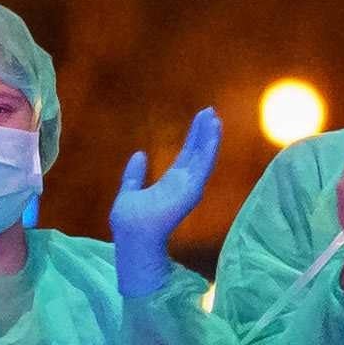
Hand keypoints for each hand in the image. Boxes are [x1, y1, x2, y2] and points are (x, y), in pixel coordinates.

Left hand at [108, 108, 220, 291]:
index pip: (186, 155)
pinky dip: (210, 148)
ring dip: (210, 137)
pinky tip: (214, 133)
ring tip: (215, 117)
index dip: (194, 137)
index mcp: (171, 183)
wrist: (132, 233)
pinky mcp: (192, 190)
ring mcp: (189, 187)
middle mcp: (183, 184)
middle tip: (210, 111)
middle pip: (197, 153)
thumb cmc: (129, 220)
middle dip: (204, 132)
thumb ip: (134, 174)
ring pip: (203, 157)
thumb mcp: (129, 191)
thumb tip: (139, 154)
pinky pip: (203, 166)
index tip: (201, 119)